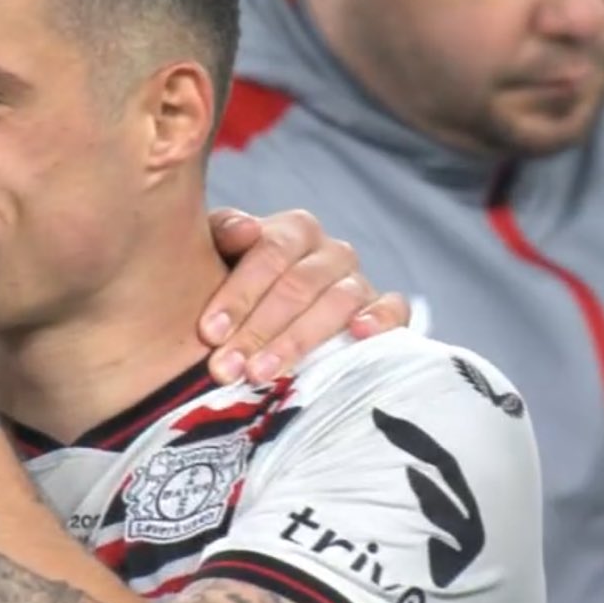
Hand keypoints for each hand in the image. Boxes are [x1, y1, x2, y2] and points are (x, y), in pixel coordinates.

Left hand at [199, 208, 411, 384]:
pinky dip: (381, 320)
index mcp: (293, 230)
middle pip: (298, 285)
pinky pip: (394, 309)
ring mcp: (359, 281)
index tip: (209, 332)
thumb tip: (246, 230)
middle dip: (257, 330)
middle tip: (226, 367)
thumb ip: (223, 234)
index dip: (239, 293)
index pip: (270, 253)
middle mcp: (331, 252)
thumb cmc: (233, 281)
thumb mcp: (218, 253)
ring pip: (337, 303)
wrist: (266, 312)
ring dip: (296, 340)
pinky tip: (357, 336)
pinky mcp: (385, 310)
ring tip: (260, 373)